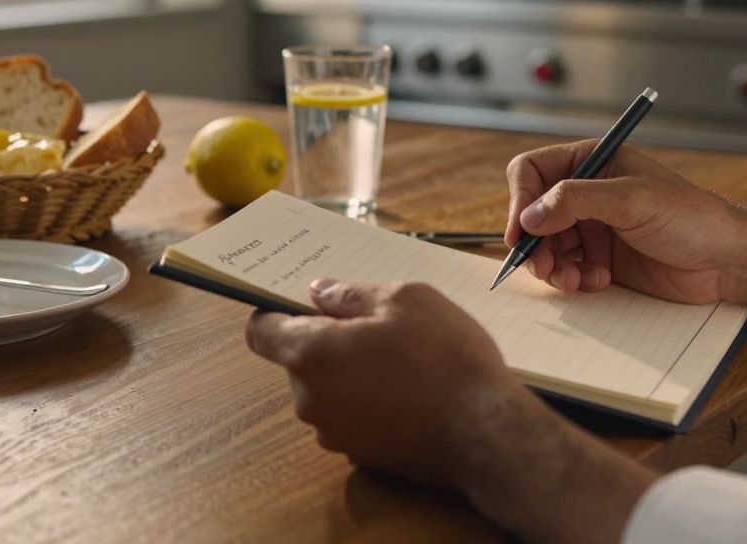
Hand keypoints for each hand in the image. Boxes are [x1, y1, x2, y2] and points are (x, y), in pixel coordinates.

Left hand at [247, 278, 658, 541]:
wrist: (485, 432)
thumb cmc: (446, 358)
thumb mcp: (405, 299)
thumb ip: (350, 294)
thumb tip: (318, 292)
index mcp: (311, 352)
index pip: (260, 331)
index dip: (275, 311)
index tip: (301, 303)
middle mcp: (309, 398)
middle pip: (298, 360)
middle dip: (328, 340)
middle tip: (377, 327)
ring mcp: (333, 432)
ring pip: (327, 389)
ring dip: (350, 372)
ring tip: (401, 360)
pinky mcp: (358, 454)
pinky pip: (350, 416)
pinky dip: (368, 401)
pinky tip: (408, 391)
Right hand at [505, 143, 740, 302]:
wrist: (725, 260)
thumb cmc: (690, 217)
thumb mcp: (631, 200)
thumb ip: (576, 201)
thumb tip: (529, 216)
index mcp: (592, 162)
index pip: (533, 172)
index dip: (520, 200)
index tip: (521, 232)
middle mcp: (587, 192)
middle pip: (533, 215)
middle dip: (535, 244)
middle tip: (544, 269)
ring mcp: (592, 226)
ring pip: (546, 246)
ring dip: (553, 267)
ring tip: (572, 281)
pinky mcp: (600, 257)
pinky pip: (567, 268)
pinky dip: (573, 278)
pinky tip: (598, 281)